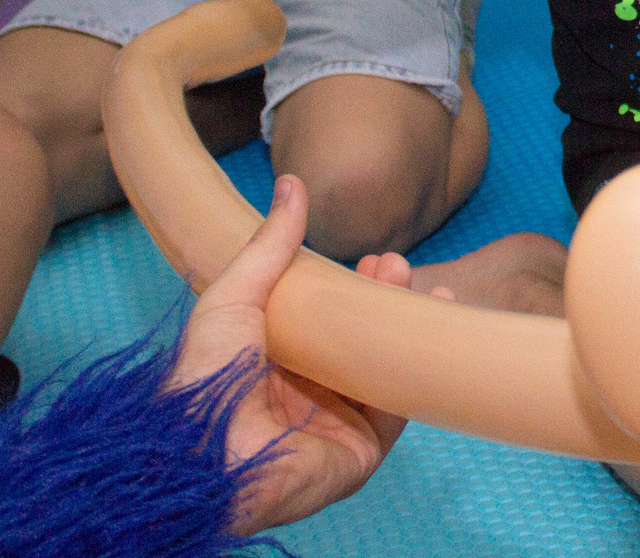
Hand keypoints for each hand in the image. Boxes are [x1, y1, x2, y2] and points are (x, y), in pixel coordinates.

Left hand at [170, 175, 410, 533]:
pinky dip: (419, 376)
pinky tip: (434, 337)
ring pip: (384, 371)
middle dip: (383, 300)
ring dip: (405, 330)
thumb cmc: (205, 375)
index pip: (325, 321)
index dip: (353, 287)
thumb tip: (292, 185)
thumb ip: (268, 245)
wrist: (206, 451)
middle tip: (396, 266)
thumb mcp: (233, 296)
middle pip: (359, 342)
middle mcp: (304, 395)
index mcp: (272, 363)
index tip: (373, 257)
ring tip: (421, 288)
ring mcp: (334, 424)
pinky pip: (398, 412)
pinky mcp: (358, 453)